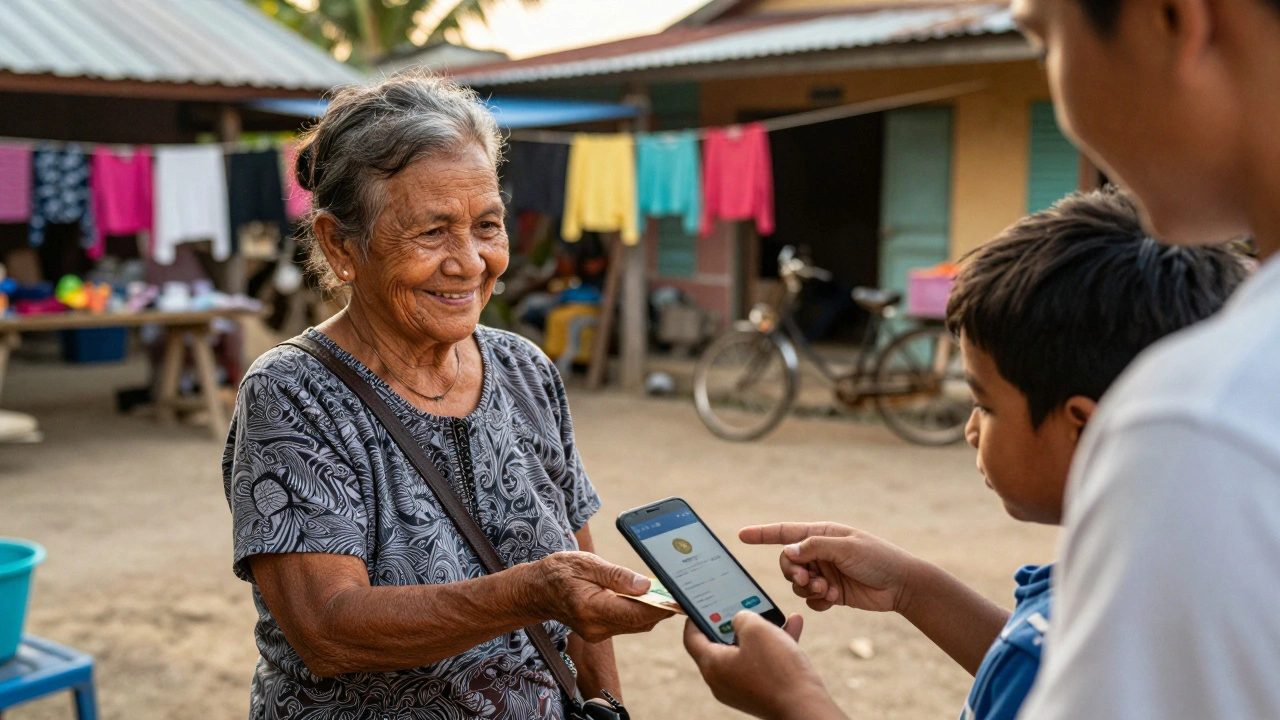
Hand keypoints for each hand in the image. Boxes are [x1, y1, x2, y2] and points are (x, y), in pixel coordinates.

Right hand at [534, 551, 672, 642]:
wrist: (536, 590)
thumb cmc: (559, 572)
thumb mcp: (586, 563)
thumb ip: (616, 575)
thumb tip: (645, 585)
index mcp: (591, 608)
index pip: (634, 613)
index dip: (660, 608)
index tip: (679, 599)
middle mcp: (595, 627)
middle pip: (639, 622)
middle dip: (661, 608)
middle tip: (680, 591)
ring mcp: (597, 633)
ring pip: (636, 625)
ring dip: (652, 610)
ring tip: (668, 592)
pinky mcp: (600, 631)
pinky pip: (627, 624)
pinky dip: (640, 611)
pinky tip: (648, 597)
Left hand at [683, 612, 844, 719]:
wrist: (805, 708)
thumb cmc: (777, 669)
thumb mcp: (756, 628)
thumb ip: (741, 616)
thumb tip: (740, 620)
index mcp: (712, 666)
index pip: (691, 639)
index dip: (693, 618)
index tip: (700, 604)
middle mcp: (722, 681)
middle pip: (720, 645)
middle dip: (734, 622)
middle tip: (739, 605)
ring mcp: (741, 689)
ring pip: (747, 652)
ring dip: (762, 631)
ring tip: (774, 612)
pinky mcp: (761, 693)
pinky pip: (763, 664)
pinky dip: (774, 646)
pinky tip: (792, 625)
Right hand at [739, 523, 917, 612]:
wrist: (902, 584)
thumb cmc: (877, 558)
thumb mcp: (845, 547)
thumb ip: (814, 547)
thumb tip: (788, 551)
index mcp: (821, 535)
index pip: (785, 532)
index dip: (762, 534)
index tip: (741, 535)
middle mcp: (819, 553)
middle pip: (787, 562)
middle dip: (793, 572)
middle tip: (807, 579)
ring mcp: (824, 573)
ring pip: (797, 583)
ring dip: (807, 588)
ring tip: (826, 590)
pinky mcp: (831, 593)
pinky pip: (810, 600)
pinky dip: (817, 601)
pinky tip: (832, 599)